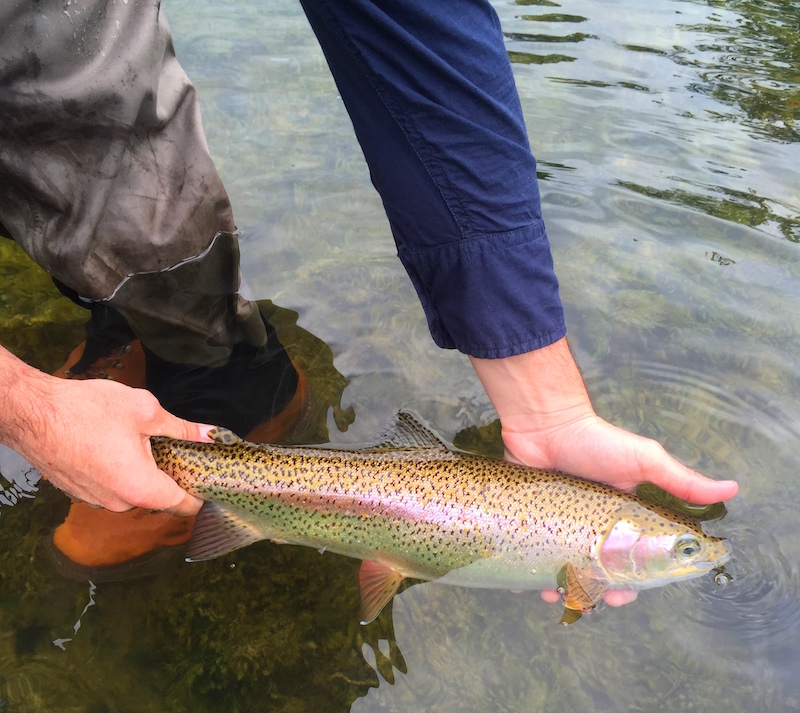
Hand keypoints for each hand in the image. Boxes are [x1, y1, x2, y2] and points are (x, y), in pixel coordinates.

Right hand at [0, 347, 209, 514]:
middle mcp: (119, 502)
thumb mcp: (146, 412)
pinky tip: (118, 444)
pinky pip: (112, 486)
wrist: (32, 413)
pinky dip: (121, 470)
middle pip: (160, 498)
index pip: (184, 507)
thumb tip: (211, 435)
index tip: (209, 476)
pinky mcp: (80, 491)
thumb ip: (182, 429)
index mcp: (141, 488)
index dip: (201, 492)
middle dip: (172, 475)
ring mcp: (96, 500)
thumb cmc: (88, 410)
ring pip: (134, 491)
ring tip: (145, 440)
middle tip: (179, 447)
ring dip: (145, 472)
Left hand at [470, 337, 738, 607]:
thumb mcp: (643, 460)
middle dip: (598, 592)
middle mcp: (594, 527)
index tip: (627, 592)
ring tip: (557, 593)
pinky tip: (532, 586)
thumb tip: (732, 489)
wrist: (544, 425)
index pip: (635, 561)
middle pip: (599, 574)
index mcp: (624, 520)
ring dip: (565, 590)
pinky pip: (534, 557)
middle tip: (591, 596)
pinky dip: (534, 576)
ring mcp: (562, 527)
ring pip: (566, 572)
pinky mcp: (534, 524)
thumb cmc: (596, 441)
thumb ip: (681, 480)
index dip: (633, 582)